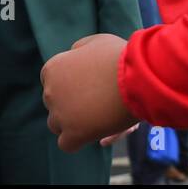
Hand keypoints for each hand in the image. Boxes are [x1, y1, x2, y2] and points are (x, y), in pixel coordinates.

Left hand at [41, 34, 136, 152]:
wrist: (138, 76)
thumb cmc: (120, 57)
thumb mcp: (95, 44)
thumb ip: (79, 52)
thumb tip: (72, 58)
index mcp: (52, 69)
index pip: (52, 83)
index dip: (70, 87)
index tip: (88, 89)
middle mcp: (49, 92)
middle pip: (55, 104)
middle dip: (71, 105)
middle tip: (96, 104)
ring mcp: (59, 114)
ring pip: (56, 125)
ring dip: (73, 124)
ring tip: (98, 120)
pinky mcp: (73, 134)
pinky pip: (67, 144)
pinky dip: (80, 141)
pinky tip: (99, 134)